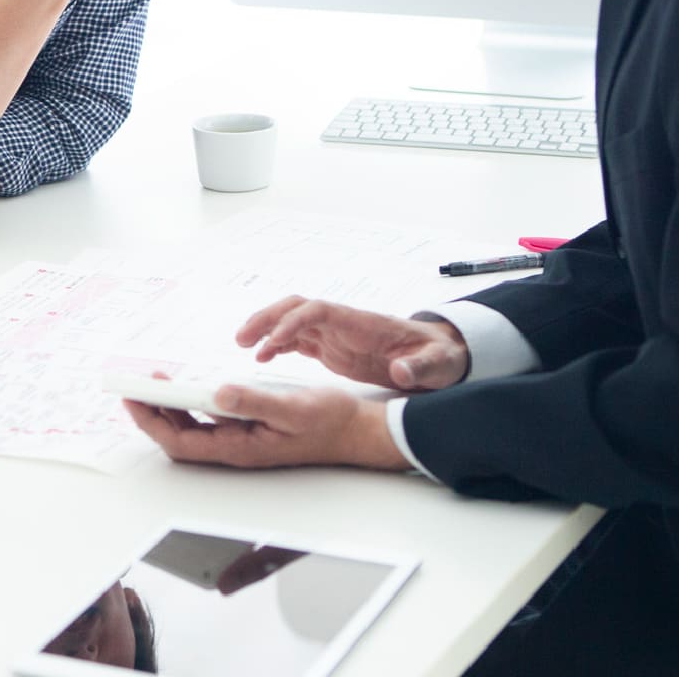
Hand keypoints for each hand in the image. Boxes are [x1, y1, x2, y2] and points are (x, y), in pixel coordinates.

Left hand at [122, 384, 410, 470]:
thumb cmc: (330, 422)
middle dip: (152, 414)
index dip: (150, 422)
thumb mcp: (292, 407)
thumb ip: (253, 402)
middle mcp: (235, 448)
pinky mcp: (249, 432)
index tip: (132, 397)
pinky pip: (208, 422)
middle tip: (134, 385)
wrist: (358, 431)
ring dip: (169, 409)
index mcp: (240, 447)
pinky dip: (190, 405)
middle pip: (179, 438)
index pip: (180, 441)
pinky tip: (188, 388)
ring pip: (191, 430)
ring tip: (155, 383)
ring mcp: (241, 442)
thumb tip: (218, 394)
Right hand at [235, 297, 469, 390]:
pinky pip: (296, 340)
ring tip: (241, 346)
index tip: (273, 341)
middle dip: (266, 318)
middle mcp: (342, 323)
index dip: (293, 322)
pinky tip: (261, 358)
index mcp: (361, 323)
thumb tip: (401, 371)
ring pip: (290, 321)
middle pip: (295, 307)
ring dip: (264, 329)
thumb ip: (418, 367)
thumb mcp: (436, 365)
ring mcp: (334, 334)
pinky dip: (275, 345)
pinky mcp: (330, 347)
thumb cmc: (437, 357)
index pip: (318, 311)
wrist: (437, 355)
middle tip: (241, 338)